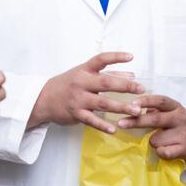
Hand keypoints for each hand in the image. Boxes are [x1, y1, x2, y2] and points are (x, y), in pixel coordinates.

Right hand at [28, 52, 143, 131]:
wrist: (43, 99)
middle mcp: (81, 83)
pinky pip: (91, 120)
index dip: (116, 57)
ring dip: (121, 107)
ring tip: (136, 111)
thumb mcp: (84, 74)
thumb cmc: (68, 84)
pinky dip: (103, 125)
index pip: (101, 60)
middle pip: (106, 83)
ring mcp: (78, 99)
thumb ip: (108, 73)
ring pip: (102, 103)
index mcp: (84, 70)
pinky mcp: (76, 114)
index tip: (131, 56)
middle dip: (125, 86)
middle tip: (141, 89)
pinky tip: (114, 129)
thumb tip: (132, 74)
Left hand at [117, 95, 185, 160]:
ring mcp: (184, 134)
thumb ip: (155, 110)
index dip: (146, 101)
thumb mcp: (170, 112)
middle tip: (121, 123)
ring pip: (155, 139)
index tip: (132, 104)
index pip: (160, 101)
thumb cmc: (178, 125)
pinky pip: (163, 152)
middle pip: (155, 119)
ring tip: (162, 141)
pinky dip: (159, 152)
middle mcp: (181, 118)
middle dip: (136, 122)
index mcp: (175, 107)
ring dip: (152, 142)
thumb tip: (134, 110)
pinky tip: (165, 150)